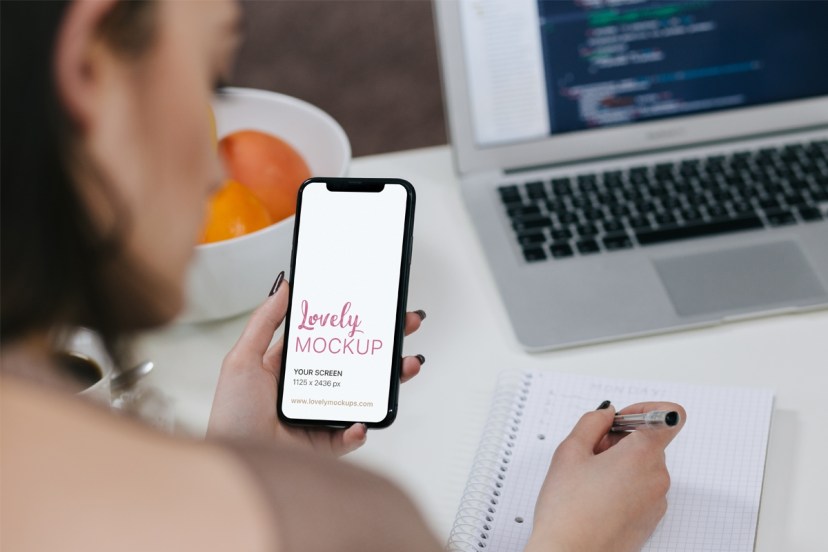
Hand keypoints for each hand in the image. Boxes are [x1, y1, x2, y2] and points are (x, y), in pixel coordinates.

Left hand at [206, 278, 426, 454]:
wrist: (235, 458)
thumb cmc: (232, 413)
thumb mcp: (243, 358)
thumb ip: (264, 322)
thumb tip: (283, 286)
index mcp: (291, 367)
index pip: (330, 339)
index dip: (352, 324)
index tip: (374, 307)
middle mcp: (310, 389)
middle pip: (355, 363)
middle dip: (383, 345)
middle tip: (405, 326)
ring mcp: (321, 415)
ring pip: (363, 395)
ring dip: (388, 382)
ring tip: (405, 366)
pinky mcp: (326, 444)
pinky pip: (351, 435)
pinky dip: (360, 428)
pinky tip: (360, 420)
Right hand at [526, 401, 685, 551]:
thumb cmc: (568, 510)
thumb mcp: (570, 451)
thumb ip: (592, 422)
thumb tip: (606, 414)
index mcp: (643, 454)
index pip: (670, 416)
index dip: (645, 409)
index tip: (623, 418)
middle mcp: (658, 476)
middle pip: (648, 442)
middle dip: (620, 441)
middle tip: (590, 454)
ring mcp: (657, 501)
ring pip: (643, 466)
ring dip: (619, 464)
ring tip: (588, 480)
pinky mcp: (651, 519)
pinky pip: (641, 489)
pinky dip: (623, 486)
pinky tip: (596, 498)